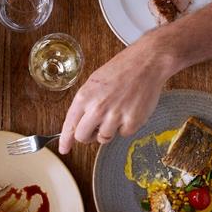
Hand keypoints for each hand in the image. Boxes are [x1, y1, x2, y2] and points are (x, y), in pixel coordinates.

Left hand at [59, 35, 175, 153]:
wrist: (147, 62)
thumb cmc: (121, 69)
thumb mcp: (94, 82)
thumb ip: (85, 103)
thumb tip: (80, 122)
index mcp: (84, 97)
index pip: (69, 125)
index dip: (65, 141)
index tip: (64, 149)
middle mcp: (97, 109)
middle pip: (83, 137)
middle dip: (87, 136)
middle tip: (95, 128)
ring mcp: (115, 116)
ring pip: (103, 138)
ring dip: (108, 130)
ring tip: (116, 112)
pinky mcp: (132, 122)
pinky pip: (123, 134)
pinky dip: (126, 126)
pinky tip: (129, 110)